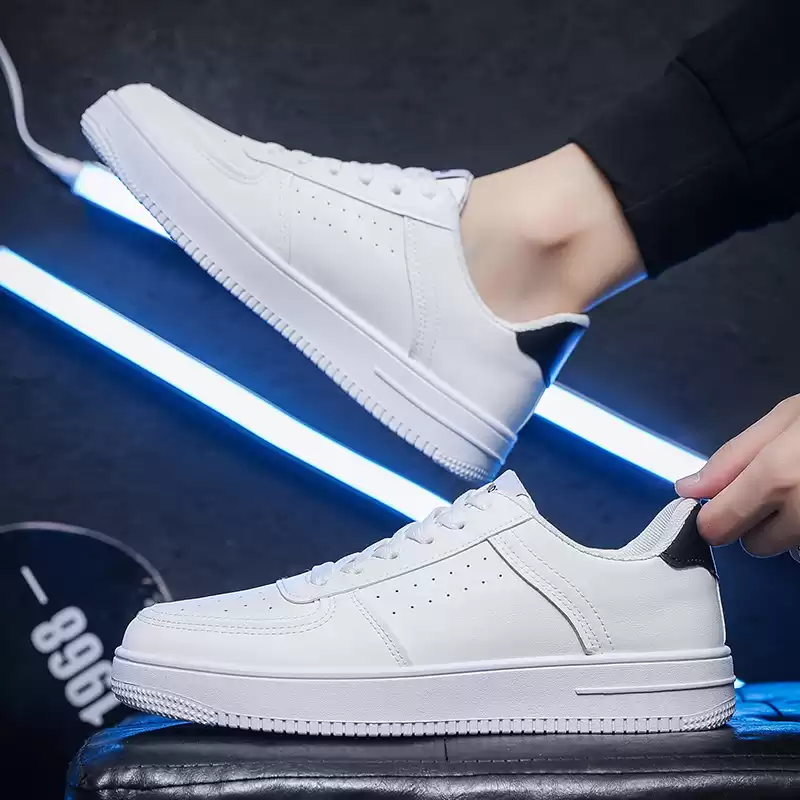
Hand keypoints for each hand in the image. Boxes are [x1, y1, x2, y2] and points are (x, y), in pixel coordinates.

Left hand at [675, 395, 799, 555]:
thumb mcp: (786, 419)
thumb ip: (733, 457)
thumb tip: (687, 488)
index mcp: (777, 479)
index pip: (717, 527)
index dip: (714, 515)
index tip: (720, 503)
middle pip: (753, 544)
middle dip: (755, 520)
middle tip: (776, 486)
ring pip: (786, 549)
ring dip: (788, 529)